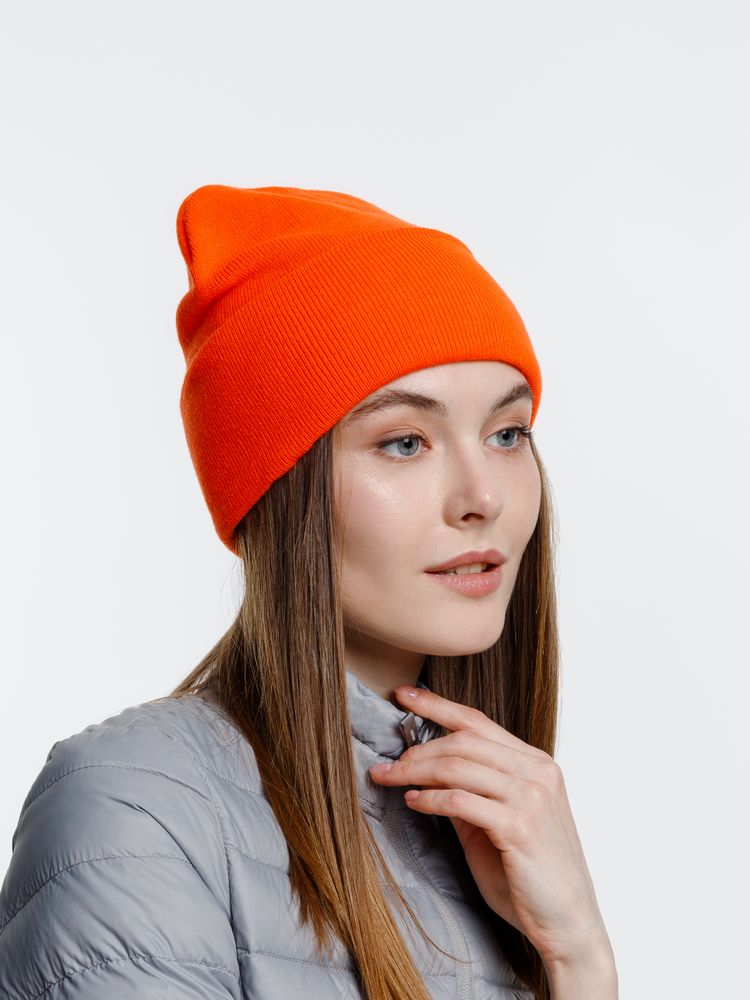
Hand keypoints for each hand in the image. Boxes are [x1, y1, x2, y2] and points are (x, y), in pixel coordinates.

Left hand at [368, 686, 612, 971]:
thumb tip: (426, 772)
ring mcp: (531, 796)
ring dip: (416, 770)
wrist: (568, 924)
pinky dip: (430, 798)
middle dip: (417, 748)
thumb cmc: (530, 876)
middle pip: (463, 741)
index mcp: (536, 763)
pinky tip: (413, 802)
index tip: (404, 696)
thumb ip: (470, 793)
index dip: (437, 704)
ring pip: (458, 765)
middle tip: (386, 763)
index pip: (478, 722)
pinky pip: (461, 800)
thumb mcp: (496, 824)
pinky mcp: (520, 825)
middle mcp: (537, 772)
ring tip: (388, 778)